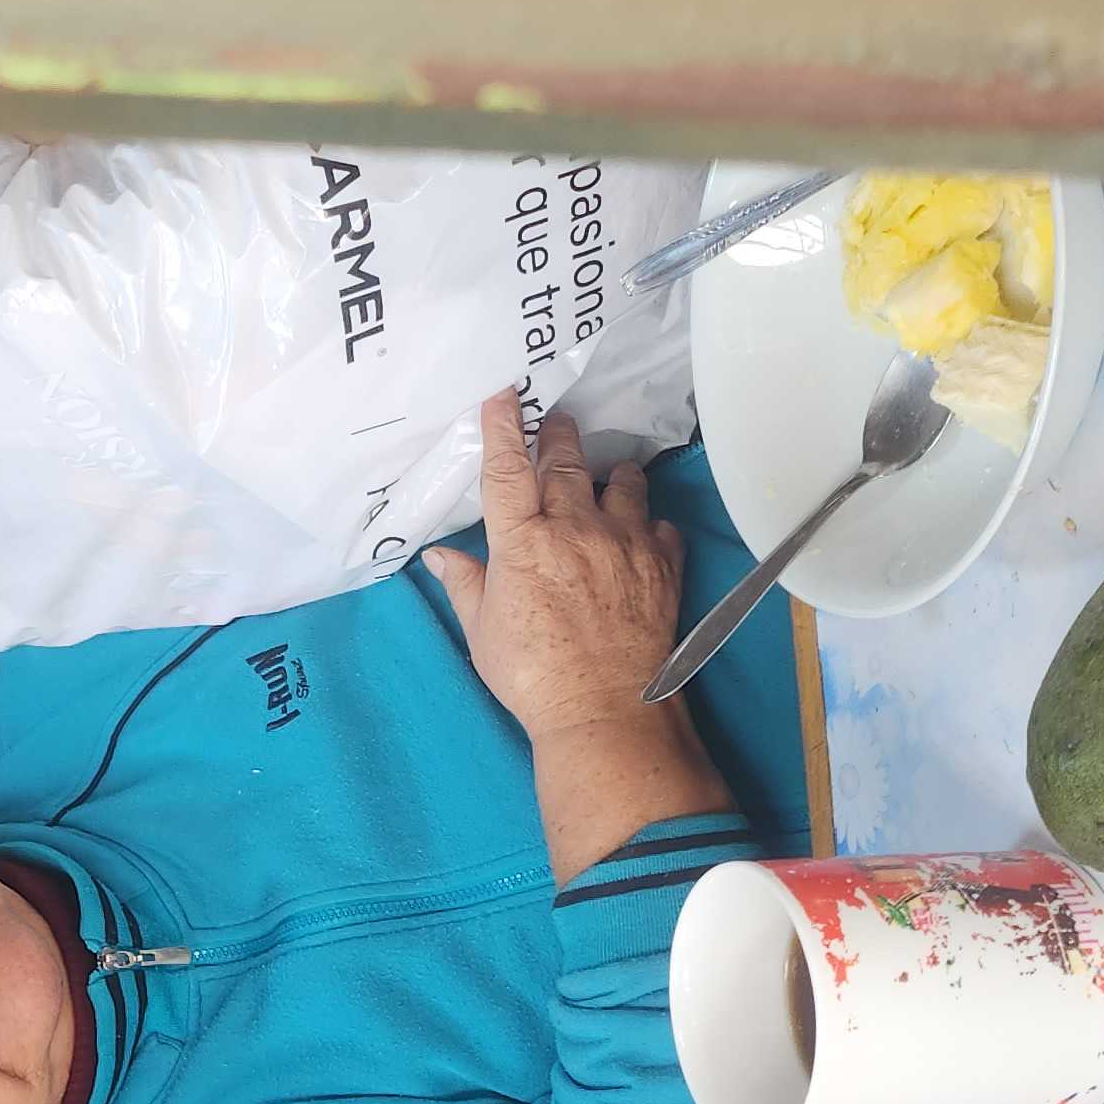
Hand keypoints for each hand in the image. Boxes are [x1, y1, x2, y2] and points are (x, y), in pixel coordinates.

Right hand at [423, 392, 688, 740]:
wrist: (605, 709)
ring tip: (607, 476)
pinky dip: (649, 523)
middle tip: (557, 422)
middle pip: (567, 460)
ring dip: (612, 474)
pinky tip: (641, 533)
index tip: (504, 393)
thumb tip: (441, 558)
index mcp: (522, 542)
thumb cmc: (534, 675)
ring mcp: (624, 542)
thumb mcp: (483, 632)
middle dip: (560, 434)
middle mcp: (575, 529)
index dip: (504, 425)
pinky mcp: (662, 564)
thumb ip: (466, 585)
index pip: (508, 468)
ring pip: (623, 481)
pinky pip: (660, 524)